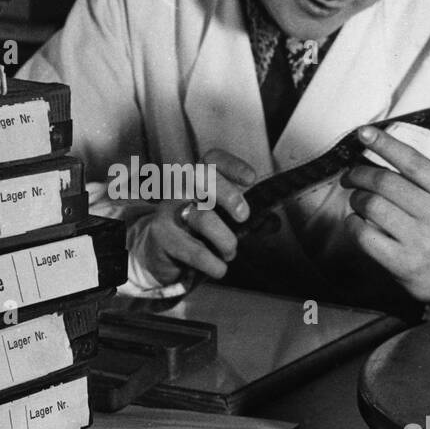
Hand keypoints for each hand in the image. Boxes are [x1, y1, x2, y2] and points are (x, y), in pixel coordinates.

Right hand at [130, 148, 255, 283]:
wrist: (155, 249)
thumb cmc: (193, 229)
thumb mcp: (219, 219)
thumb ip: (245, 219)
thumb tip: (274, 223)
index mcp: (197, 178)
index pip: (212, 160)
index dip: (233, 165)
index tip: (251, 179)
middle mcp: (180, 188)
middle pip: (203, 178)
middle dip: (230, 196)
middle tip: (244, 217)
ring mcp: (169, 210)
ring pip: (203, 218)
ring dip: (225, 240)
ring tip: (230, 252)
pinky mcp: (162, 235)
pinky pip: (193, 249)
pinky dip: (212, 263)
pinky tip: (219, 268)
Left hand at [341, 126, 429, 307]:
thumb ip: (423, 178)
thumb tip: (377, 150)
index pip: (413, 162)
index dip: (386, 144)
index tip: (363, 132)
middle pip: (385, 183)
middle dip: (359, 174)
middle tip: (350, 176)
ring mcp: (421, 241)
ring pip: (372, 206)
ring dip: (356, 199)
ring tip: (358, 201)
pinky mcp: (402, 264)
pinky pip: (364, 235)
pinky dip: (353, 224)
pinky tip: (357, 223)